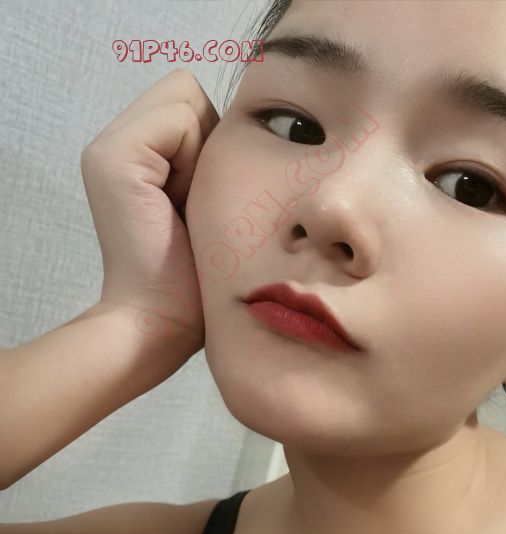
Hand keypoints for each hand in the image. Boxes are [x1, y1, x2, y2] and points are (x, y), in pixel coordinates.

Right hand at [80, 68, 219, 348]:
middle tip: (200, 205)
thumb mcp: (214, 210)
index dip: (215, 144)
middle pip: (190, 92)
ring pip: (188, 97)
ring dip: (205, 153)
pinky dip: (195, 160)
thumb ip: (213, 160)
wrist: (162, 324)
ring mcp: (110, 147)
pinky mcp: (115, 158)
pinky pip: (182, 117)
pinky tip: (181, 206)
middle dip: (210, 143)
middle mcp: (116, 143)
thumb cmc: (199, 284)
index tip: (210, 204)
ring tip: (190, 207)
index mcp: (137, 155)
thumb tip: (250, 128)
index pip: (192, 101)